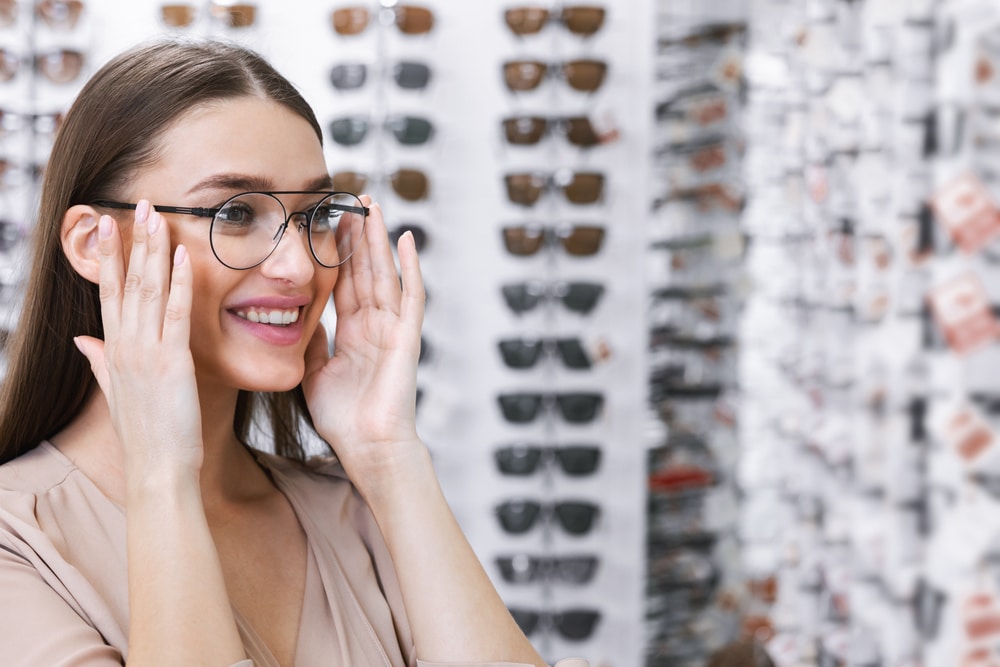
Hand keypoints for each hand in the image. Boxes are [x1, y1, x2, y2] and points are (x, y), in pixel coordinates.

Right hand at [74, 201, 202, 481]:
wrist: (157, 472)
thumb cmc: (144, 437)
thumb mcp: (115, 395)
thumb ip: (99, 362)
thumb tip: (83, 339)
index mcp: (112, 353)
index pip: (109, 294)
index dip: (110, 257)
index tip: (109, 224)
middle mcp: (123, 348)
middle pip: (126, 283)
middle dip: (132, 241)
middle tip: (139, 203)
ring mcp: (145, 354)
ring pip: (147, 291)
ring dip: (153, 250)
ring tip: (158, 215)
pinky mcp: (172, 364)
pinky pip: (175, 315)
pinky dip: (179, 283)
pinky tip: (183, 256)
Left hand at [302, 200, 425, 481]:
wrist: (367, 448)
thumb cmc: (344, 419)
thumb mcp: (317, 372)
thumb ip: (314, 342)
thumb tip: (301, 317)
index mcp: (354, 332)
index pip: (344, 282)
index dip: (337, 253)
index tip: (327, 222)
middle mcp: (375, 324)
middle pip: (365, 269)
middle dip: (357, 235)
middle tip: (351, 199)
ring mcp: (393, 328)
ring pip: (384, 273)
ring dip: (378, 239)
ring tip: (371, 205)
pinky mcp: (407, 336)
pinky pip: (410, 296)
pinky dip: (408, 267)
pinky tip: (404, 239)